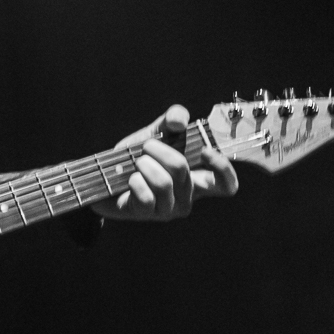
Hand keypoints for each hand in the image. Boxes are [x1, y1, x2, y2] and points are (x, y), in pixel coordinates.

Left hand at [95, 104, 237, 219]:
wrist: (106, 176)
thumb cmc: (139, 157)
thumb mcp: (157, 133)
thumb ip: (172, 119)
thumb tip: (179, 120)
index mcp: (197, 179)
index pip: (227, 185)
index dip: (223, 168)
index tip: (205, 151)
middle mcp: (187, 197)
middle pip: (185, 173)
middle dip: (162, 151)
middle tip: (147, 146)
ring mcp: (168, 209)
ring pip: (163, 183)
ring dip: (145, 165)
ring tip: (137, 162)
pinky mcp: (147, 214)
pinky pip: (146, 196)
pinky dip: (135, 180)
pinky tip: (130, 179)